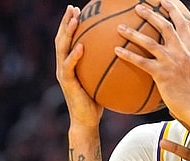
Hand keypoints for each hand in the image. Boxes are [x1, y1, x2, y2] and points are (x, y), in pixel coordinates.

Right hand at [54, 5, 102, 127]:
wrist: (86, 120)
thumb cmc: (97, 100)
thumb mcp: (102, 80)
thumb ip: (107, 67)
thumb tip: (127, 55)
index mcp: (71, 62)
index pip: (70, 38)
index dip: (72, 23)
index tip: (80, 9)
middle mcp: (64, 64)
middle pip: (62, 38)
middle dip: (66, 21)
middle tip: (72, 7)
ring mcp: (63, 72)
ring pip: (62, 48)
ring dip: (67, 33)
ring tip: (74, 20)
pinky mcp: (67, 83)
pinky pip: (69, 66)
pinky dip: (74, 56)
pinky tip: (80, 46)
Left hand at [114, 0, 189, 129]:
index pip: (183, 24)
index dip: (173, 11)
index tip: (164, 1)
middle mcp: (182, 52)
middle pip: (164, 27)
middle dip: (150, 14)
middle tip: (137, 7)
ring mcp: (172, 62)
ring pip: (149, 42)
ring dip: (132, 33)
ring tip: (119, 27)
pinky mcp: (162, 75)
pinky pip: (141, 61)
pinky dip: (128, 55)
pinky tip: (116, 50)